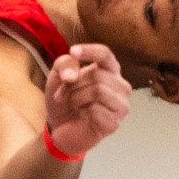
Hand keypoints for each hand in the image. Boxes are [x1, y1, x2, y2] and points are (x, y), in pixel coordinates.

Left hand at [44, 43, 129, 158]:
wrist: (58, 128)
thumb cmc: (64, 99)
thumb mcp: (57, 76)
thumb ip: (64, 65)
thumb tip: (72, 75)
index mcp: (110, 70)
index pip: (105, 54)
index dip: (90, 51)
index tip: (73, 51)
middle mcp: (120, 86)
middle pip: (98, 75)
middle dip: (74, 85)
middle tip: (64, 95)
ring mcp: (121, 106)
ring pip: (99, 91)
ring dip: (77, 98)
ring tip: (74, 104)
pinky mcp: (114, 123)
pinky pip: (97, 110)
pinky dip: (83, 112)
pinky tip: (83, 116)